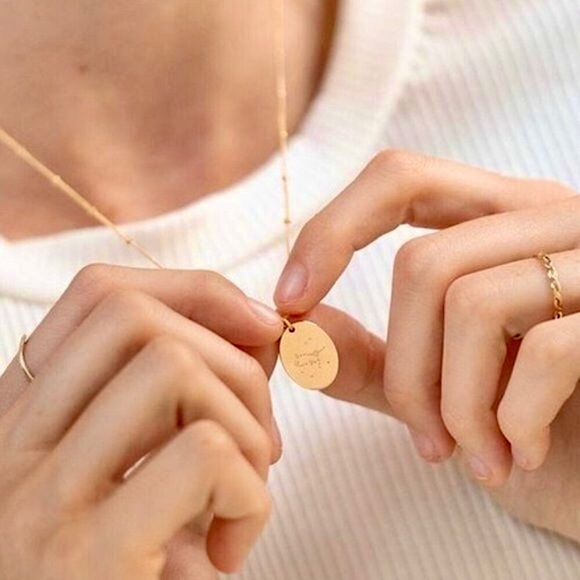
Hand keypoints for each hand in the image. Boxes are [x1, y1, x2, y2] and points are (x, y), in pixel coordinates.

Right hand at [0, 265, 283, 578]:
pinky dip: (249, 491)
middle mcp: (13, 448)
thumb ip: (172, 400)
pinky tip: (231, 545)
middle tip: (260, 433)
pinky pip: (202, 454)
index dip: (195, 291)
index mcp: (24, 419)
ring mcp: (38, 501)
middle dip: (235, 358)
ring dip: (246, 424)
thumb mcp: (131, 471)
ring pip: (174, 370)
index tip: (256, 328)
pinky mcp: (84, 559)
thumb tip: (259, 333)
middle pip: (138, 318)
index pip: (101, 294)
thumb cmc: (123, 572)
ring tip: (246, 489)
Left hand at [274, 150, 579, 540]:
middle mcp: (551, 220)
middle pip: (425, 264)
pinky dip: (512, 421)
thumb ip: (368, 360)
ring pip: (473, 303)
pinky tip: (520, 455)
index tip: (289, 302)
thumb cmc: (534, 425)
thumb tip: (297, 329)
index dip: (332, 232)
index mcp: (500, 221)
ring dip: (455, 405)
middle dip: (406, 371)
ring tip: (474, 454)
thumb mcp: (439, 390)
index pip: (400, 180)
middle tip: (425, 440)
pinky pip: (546, 350)